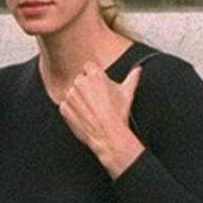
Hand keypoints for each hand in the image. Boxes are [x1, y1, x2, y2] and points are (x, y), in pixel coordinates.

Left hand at [58, 61, 143, 177]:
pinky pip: (65, 106)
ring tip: (91, 111)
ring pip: (72, 93)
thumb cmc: (118, 114)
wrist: (108, 135)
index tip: (97, 86)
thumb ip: (132, 77)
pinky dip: (71, 110)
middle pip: (80, 80)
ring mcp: (71, 96)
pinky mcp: (64, 109)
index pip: (88, 67)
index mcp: (95, 75)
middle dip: (86, 88)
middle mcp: (80, 83)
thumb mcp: (127, 93)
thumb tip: (137, 70)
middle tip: (96, 101)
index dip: (93, 76)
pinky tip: (83, 117)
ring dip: (78, 99)